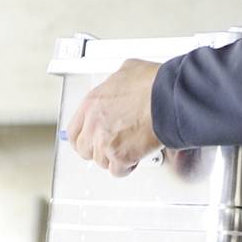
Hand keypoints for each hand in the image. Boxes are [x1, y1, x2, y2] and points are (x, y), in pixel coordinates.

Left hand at [66, 59, 162, 175]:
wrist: (168, 98)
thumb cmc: (153, 84)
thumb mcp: (128, 70)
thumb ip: (118, 83)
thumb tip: (123, 82)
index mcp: (92, 103)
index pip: (74, 130)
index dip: (83, 137)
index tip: (88, 140)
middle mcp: (94, 123)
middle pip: (83, 149)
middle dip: (97, 151)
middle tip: (110, 148)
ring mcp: (105, 141)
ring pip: (101, 162)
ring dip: (114, 159)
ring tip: (128, 150)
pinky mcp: (120, 155)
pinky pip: (117, 171)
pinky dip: (126, 168)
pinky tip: (134, 158)